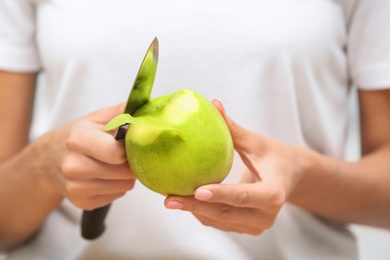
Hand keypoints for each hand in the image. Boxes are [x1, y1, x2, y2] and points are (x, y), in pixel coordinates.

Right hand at [38, 104, 135, 209]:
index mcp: (78, 140)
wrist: (49, 160)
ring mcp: (76, 187)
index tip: (129, 144)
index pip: (117, 153)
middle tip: (126, 155)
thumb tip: (146, 106)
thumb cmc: (79, 136)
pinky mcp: (82, 203)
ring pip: (124, 186)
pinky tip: (107, 176)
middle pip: (124, 172)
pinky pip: (117, 196)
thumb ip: (121, 112)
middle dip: (131, 163)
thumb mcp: (96, 118)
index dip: (130, 149)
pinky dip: (117, 187)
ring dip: (126, 176)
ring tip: (115, 165)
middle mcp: (74, 166)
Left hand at [165, 99, 304, 234]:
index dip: (220, 195)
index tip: (196, 191)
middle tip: (169, 199)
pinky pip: (220, 223)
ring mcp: (257, 226)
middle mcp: (266, 216)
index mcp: (273, 194)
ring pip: (220, 221)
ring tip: (171, 199)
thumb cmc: (275, 155)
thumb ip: (233, 128)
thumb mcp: (257, 142)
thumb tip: (214, 103)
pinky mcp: (248, 228)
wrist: (292, 176)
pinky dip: (202, 213)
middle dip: (195, 207)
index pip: (244, 196)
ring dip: (195, 211)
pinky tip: (184, 200)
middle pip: (226, 213)